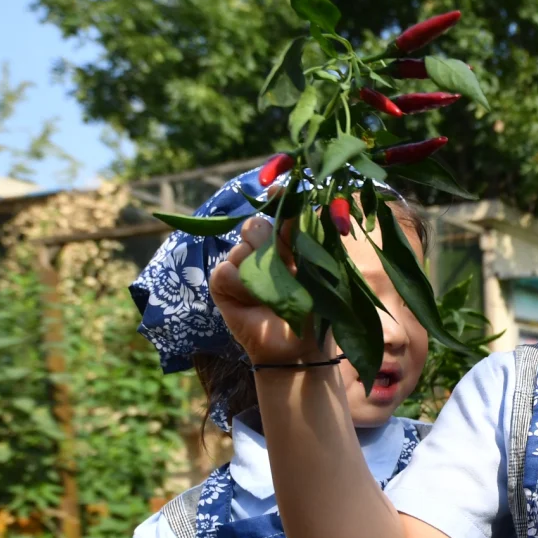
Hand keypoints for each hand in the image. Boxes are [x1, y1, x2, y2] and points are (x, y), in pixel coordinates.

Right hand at [210, 214, 325, 366]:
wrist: (298, 346)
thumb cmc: (313, 309)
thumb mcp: (316, 268)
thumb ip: (308, 234)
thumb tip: (306, 199)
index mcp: (285, 242)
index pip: (277, 211)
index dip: (277, 199)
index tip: (277, 191)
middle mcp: (259, 250)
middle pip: (255, 225)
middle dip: (270, 242)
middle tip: (285, 267)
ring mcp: (239, 266)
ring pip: (241, 247)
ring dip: (258, 269)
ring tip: (272, 292)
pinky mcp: (222, 285)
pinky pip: (226, 270)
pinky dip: (240, 285)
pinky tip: (252, 301)